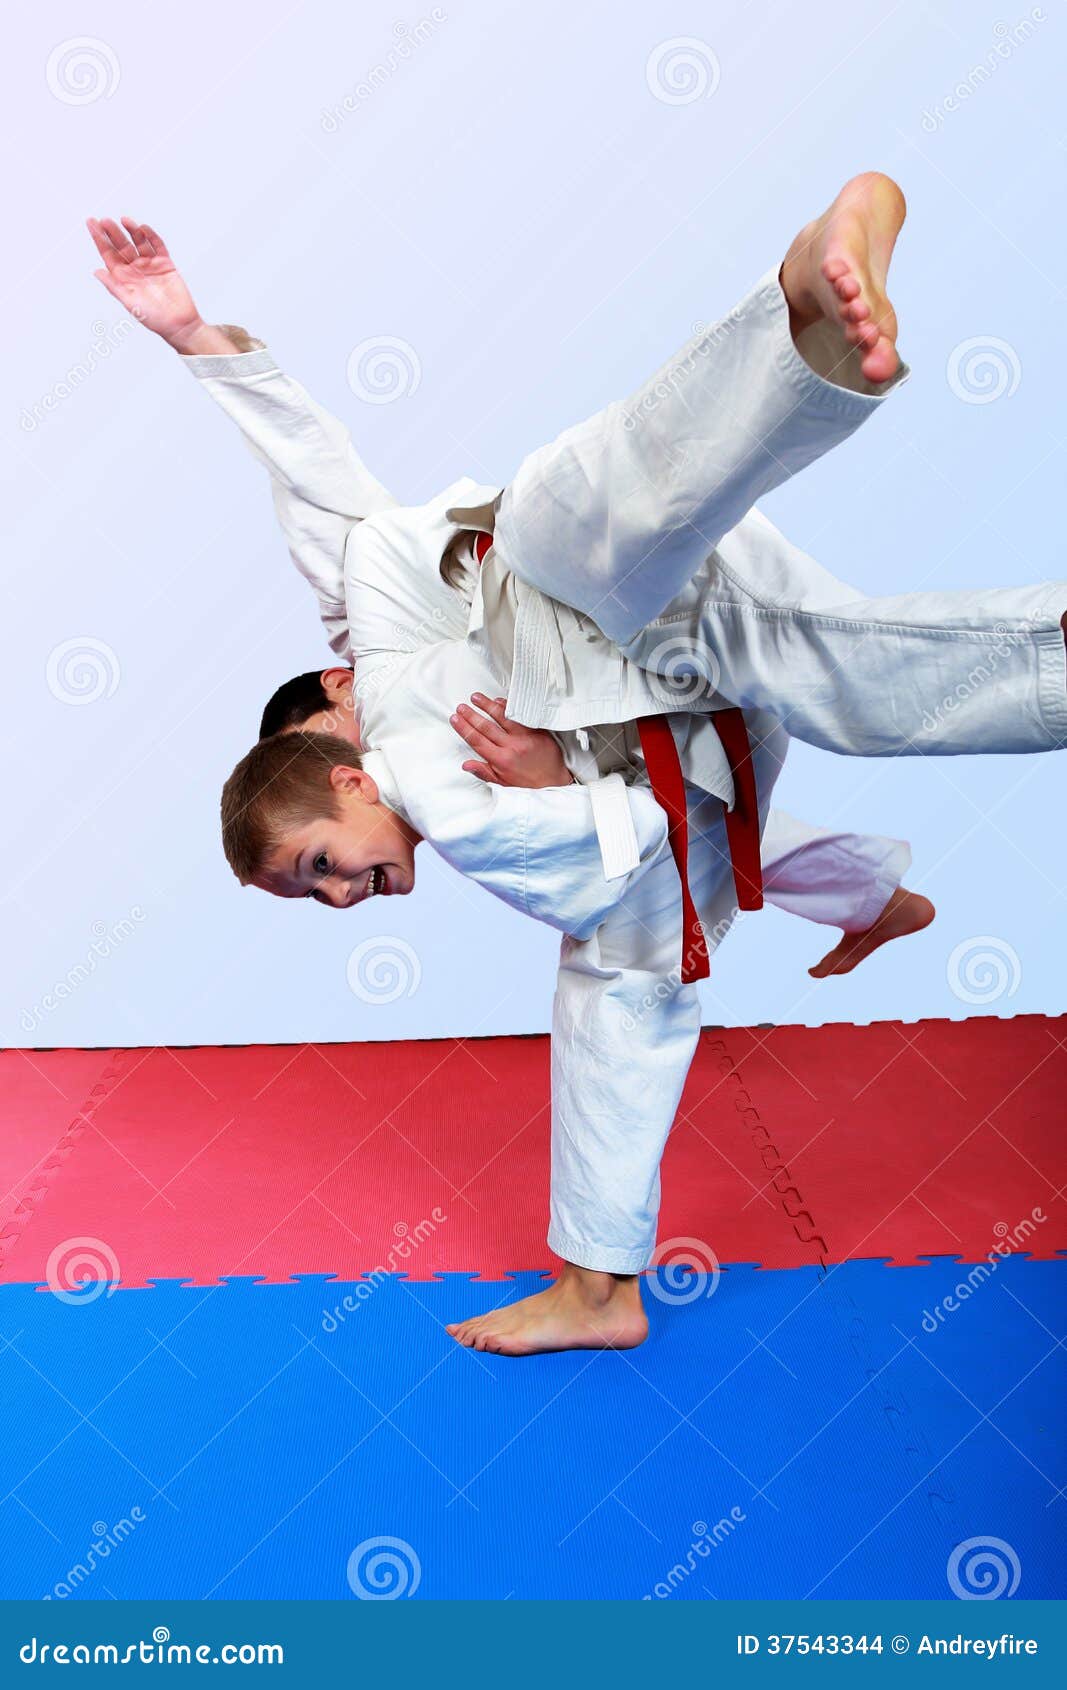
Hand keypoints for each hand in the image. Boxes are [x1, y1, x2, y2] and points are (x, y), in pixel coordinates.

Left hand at [87, 216, 234, 353]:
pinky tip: (143, 228)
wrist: (179, 323)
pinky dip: (151, 236)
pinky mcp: (165, 263)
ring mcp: (150, 264)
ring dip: (131, 230)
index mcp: (123, 277)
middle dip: (112, 232)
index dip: (99, 238)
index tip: (91, 223)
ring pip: (139, 242)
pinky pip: (157, 246)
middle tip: (104, 220)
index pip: (108, 254)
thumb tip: (97, 271)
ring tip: (124, 220)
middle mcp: (135, 268)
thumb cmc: (154, 318)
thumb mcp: (130, 302)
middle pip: (121, 245)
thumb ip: (113, 286)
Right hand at [450, 695, 574, 788]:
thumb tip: (466, 765)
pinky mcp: (537, 730)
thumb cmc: (529, 783)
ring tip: (476, 697)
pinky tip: (499, 700)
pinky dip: (509, 706)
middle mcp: (512, 746)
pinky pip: (520, 715)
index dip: (464, 728)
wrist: (555, 781)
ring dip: (487, 705)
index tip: (455, 719)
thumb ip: (484, 772)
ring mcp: (525, 736)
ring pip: (503, 717)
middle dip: (471, 715)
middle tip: (461, 706)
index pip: (477, 741)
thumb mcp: (504, 783)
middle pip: (486, 727)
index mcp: (502, 760)